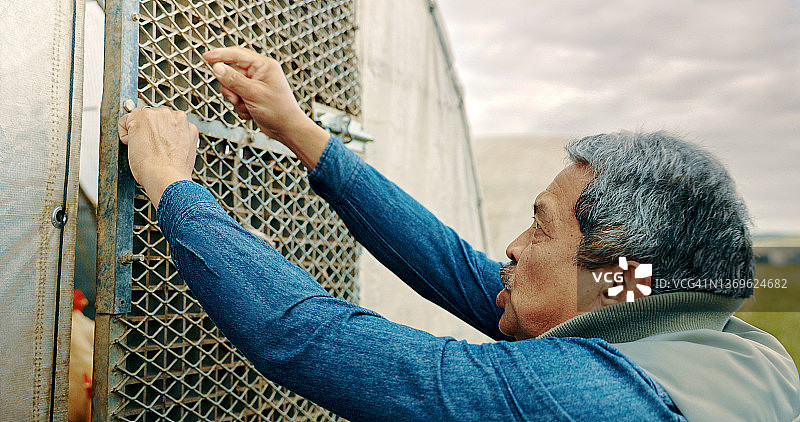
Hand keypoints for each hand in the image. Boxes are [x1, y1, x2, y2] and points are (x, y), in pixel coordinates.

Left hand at [118, 108, 197, 208]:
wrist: (166, 177)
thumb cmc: (174, 172)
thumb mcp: (184, 154)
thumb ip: (178, 142)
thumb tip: (169, 144)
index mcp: (188, 127)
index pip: (170, 124)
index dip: (161, 136)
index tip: (158, 147)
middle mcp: (176, 117)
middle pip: (156, 118)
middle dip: (150, 131)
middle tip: (150, 149)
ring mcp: (159, 114)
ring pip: (141, 117)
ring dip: (138, 131)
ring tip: (143, 149)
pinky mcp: (141, 116)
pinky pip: (125, 120)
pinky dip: (124, 133)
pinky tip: (132, 145)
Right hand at [203, 47, 328, 168]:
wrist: (287, 129)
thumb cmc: (279, 110)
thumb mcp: (253, 93)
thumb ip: (234, 80)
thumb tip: (217, 68)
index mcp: (264, 66)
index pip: (237, 54)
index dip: (220, 55)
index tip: (206, 57)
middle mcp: (259, 73)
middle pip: (231, 73)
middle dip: (231, 88)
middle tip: (237, 98)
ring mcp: (255, 85)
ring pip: (231, 87)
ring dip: (236, 100)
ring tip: (247, 107)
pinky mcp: (251, 96)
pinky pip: (236, 98)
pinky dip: (240, 107)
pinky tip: (251, 112)